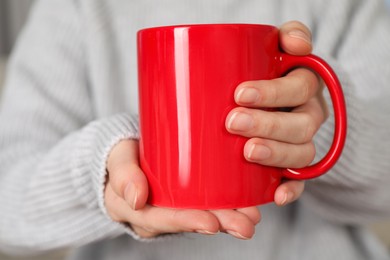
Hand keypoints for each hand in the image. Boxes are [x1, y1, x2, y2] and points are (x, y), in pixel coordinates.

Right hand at [104, 139, 260, 239]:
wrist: (125, 153)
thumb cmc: (121, 156)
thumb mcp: (117, 160)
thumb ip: (123, 174)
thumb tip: (137, 199)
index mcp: (138, 210)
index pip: (163, 220)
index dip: (187, 222)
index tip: (210, 223)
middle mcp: (159, 214)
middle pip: (190, 221)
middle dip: (220, 223)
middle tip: (246, 225)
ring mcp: (175, 205)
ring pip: (203, 214)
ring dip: (230, 216)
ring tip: (254, 216)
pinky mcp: (187, 196)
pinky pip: (207, 202)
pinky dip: (228, 202)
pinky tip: (249, 200)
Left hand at [225, 21, 328, 205]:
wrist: (272, 101)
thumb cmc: (266, 74)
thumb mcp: (277, 49)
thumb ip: (288, 38)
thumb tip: (295, 41)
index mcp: (304, 86)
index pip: (299, 86)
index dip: (274, 92)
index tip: (240, 94)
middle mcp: (308, 115)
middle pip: (301, 124)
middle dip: (268, 124)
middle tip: (234, 122)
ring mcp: (302, 142)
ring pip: (301, 153)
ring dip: (276, 154)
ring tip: (248, 152)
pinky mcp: (293, 166)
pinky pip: (301, 181)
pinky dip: (292, 189)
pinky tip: (277, 194)